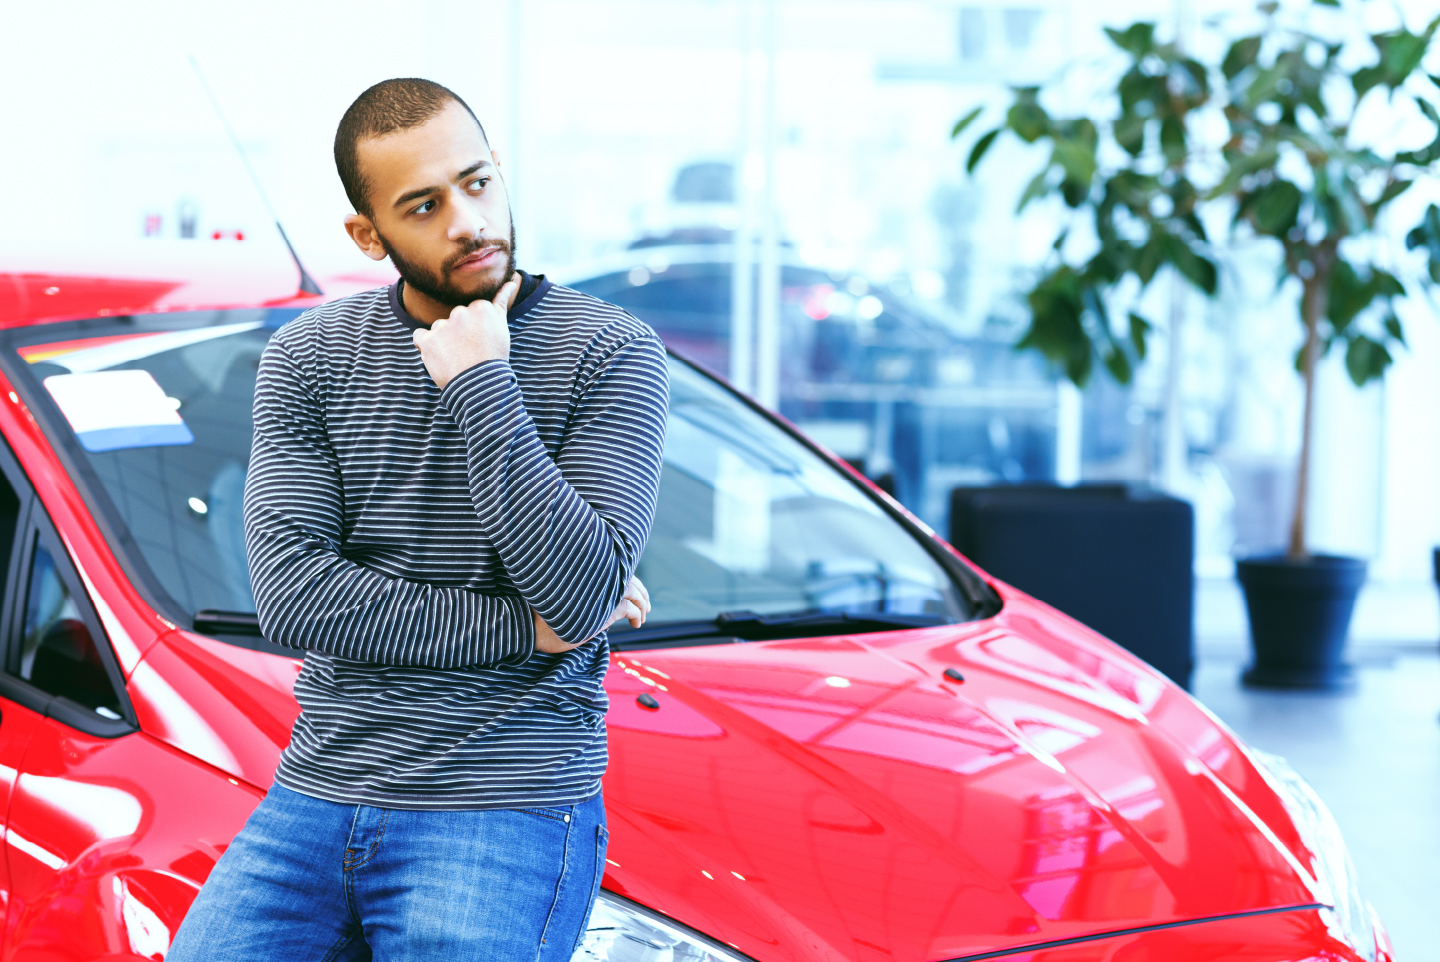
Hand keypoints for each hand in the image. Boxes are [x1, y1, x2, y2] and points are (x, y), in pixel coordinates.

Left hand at [412, 272, 522, 388]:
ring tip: (456, 359)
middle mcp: (461, 312)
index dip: (474, 330)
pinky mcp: (428, 340)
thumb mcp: (502, 328)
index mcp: (480, 307)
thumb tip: (510, 282)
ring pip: (438, 329)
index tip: (480, 343)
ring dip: (443, 341)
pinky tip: (439, 357)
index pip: (470, 312)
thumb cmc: (493, 358)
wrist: (480, 387)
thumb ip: (500, 302)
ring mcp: (443, 326)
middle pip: (454, 319)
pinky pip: (419, 337)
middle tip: (469, 353)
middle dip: (458, 334)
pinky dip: (425, 346)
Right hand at [532, 577, 652, 652]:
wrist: (529, 626)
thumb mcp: (569, 599)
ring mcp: (598, 591)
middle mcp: (593, 577)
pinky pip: (628, 608)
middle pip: (628, 578)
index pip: (616, 568)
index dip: (631, 580)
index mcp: (586, 571)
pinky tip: (636, 623)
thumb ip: (587, 592)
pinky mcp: (601, 609)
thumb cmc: (544, 615)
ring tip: (643, 616)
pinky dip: (636, 614)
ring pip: (632, 591)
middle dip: (641, 592)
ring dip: (642, 604)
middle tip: (647, 607)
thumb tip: (608, 595)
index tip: (639, 593)